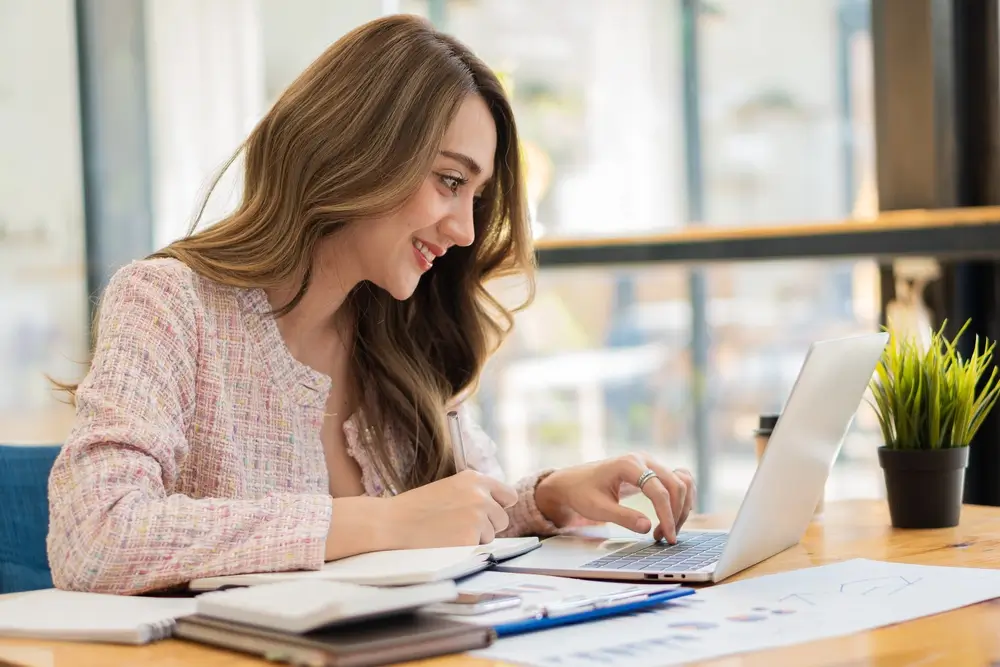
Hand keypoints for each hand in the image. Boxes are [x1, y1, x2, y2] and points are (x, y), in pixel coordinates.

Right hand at [382, 470, 518, 548]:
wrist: (391, 523)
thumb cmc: (416, 508)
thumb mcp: (448, 488)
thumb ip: (473, 494)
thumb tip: (498, 509)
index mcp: (475, 479)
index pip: (509, 496)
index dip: (499, 507)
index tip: (488, 514)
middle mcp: (480, 496)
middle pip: (502, 519)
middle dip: (487, 526)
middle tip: (459, 527)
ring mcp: (477, 517)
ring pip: (491, 536)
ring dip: (475, 538)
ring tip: (448, 533)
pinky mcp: (470, 538)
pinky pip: (478, 549)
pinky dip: (464, 549)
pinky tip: (445, 542)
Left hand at [534, 453, 695, 543]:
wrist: (573, 481)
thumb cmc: (582, 493)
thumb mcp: (598, 509)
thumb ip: (623, 517)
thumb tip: (648, 528)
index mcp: (628, 464)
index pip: (659, 491)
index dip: (667, 516)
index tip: (668, 537)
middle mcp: (643, 459)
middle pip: (676, 485)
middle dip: (677, 513)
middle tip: (666, 538)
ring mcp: (650, 462)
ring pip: (681, 482)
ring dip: (682, 507)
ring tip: (666, 530)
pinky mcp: (653, 470)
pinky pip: (678, 480)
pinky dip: (682, 497)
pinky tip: (674, 514)